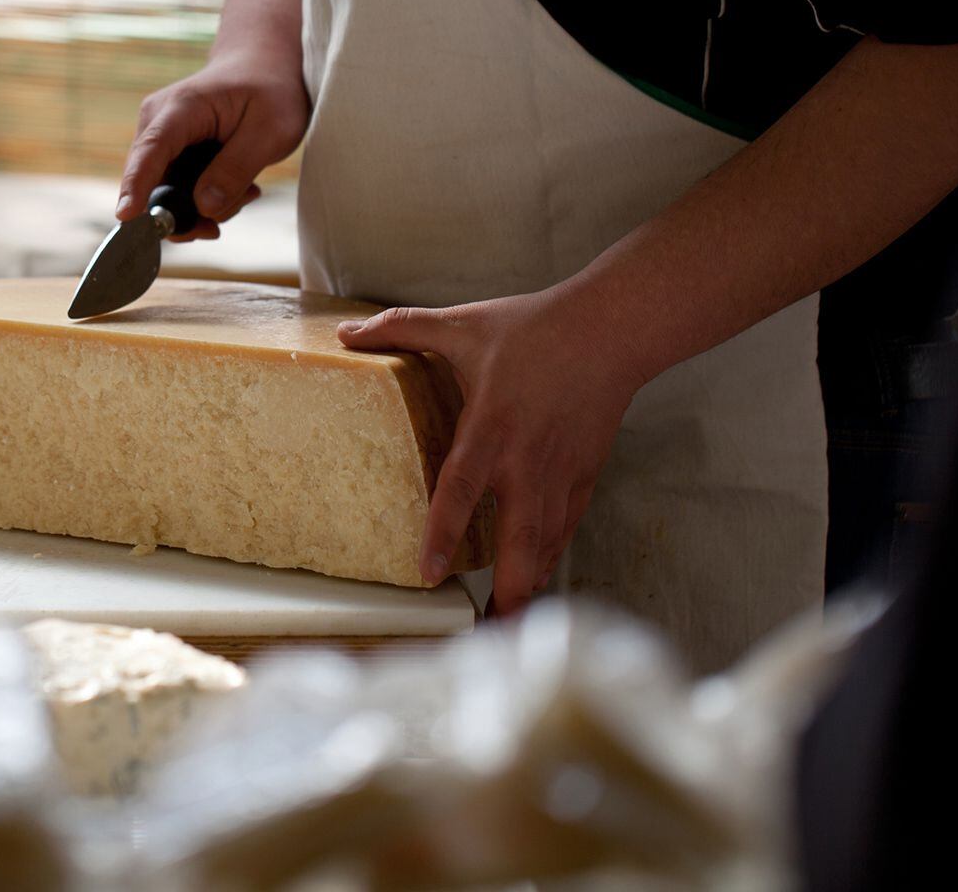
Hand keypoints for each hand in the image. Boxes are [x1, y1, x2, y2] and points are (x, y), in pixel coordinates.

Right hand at [118, 48, 308, 240]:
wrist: (262, 65)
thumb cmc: (270, 90)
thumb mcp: (271, 131)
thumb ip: (236, 170)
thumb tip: (203, 208)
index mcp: (182, 107)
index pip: (151, 151)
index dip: (136, 186)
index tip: (126, 217)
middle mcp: (157, 121)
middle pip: (151, 183)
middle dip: (188, 213)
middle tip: (235, 210)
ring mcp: (158, 137)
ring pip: (165, 193)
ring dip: (205, 206)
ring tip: (247, 189)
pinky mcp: (166, 151)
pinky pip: (174, 189)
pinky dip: (204, 198)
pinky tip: (237, 186)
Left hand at [336, 288, 646, 614]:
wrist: (611, 329)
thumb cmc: (534, 327)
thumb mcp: (462, 322)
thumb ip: (402, 328)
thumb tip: (345, 332)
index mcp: (491, 427)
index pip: (462, 490)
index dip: (444, 533)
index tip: (429, 574)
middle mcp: (527, 462)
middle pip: (520, 543)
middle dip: (508, 593)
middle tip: (485, 634)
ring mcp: (560, 474)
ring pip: (546, 547)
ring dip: (529, 588)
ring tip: (505, 628)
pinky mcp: (584, 477)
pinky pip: (564, 529)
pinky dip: (548, 557)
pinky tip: (532, 581)